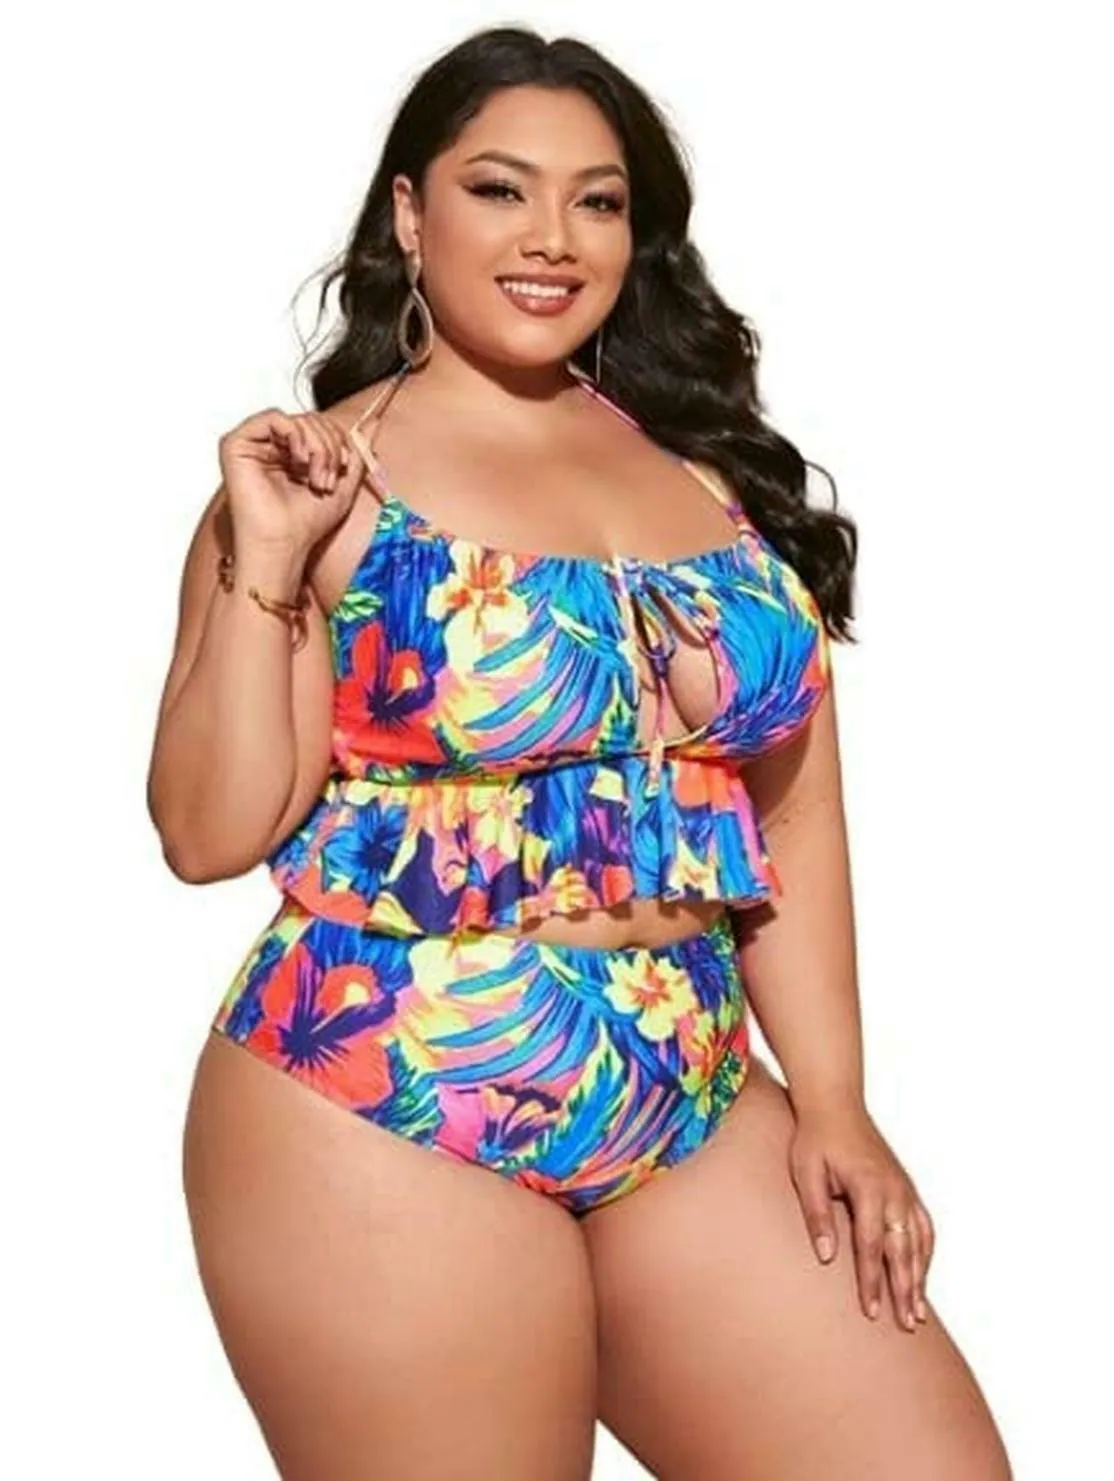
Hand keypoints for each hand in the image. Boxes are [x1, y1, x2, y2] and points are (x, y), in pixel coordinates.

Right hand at [219, 406, 364, 555]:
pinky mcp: (236, 444)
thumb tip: (372, 422)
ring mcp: (254, 444)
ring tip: (317, 478)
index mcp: (293, 454)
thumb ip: (356, 451)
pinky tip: (298, 460)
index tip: (344, 467)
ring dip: (318, 447)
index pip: (321, 426)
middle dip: (330, 447)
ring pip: (297, 419)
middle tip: (328, 479)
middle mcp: (272, 447)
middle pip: (311, 420)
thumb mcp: (345, 483)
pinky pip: (274, 417)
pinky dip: (296, 434)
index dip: (338, 441)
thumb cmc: (306, 523)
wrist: (284, 543)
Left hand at [787, 1098, 934, 1331]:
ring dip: (919, 1277)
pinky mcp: (906, 1187)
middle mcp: (894, 1190)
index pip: (871, 1244)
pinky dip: (925, 1253)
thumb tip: (825, 1257)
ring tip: (917, 1312)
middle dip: (904, 1289)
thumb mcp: (806, 1173)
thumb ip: (817, 1214)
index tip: (871, 1312)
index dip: (871, 1281)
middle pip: (902, 1249)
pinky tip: (922, 1275)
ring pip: (919, 1241)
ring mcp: (904, 1189)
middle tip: (906, 1325)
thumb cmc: (815, 1139)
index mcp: (868, 1187)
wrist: (836, 1105)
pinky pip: (923, 1226)